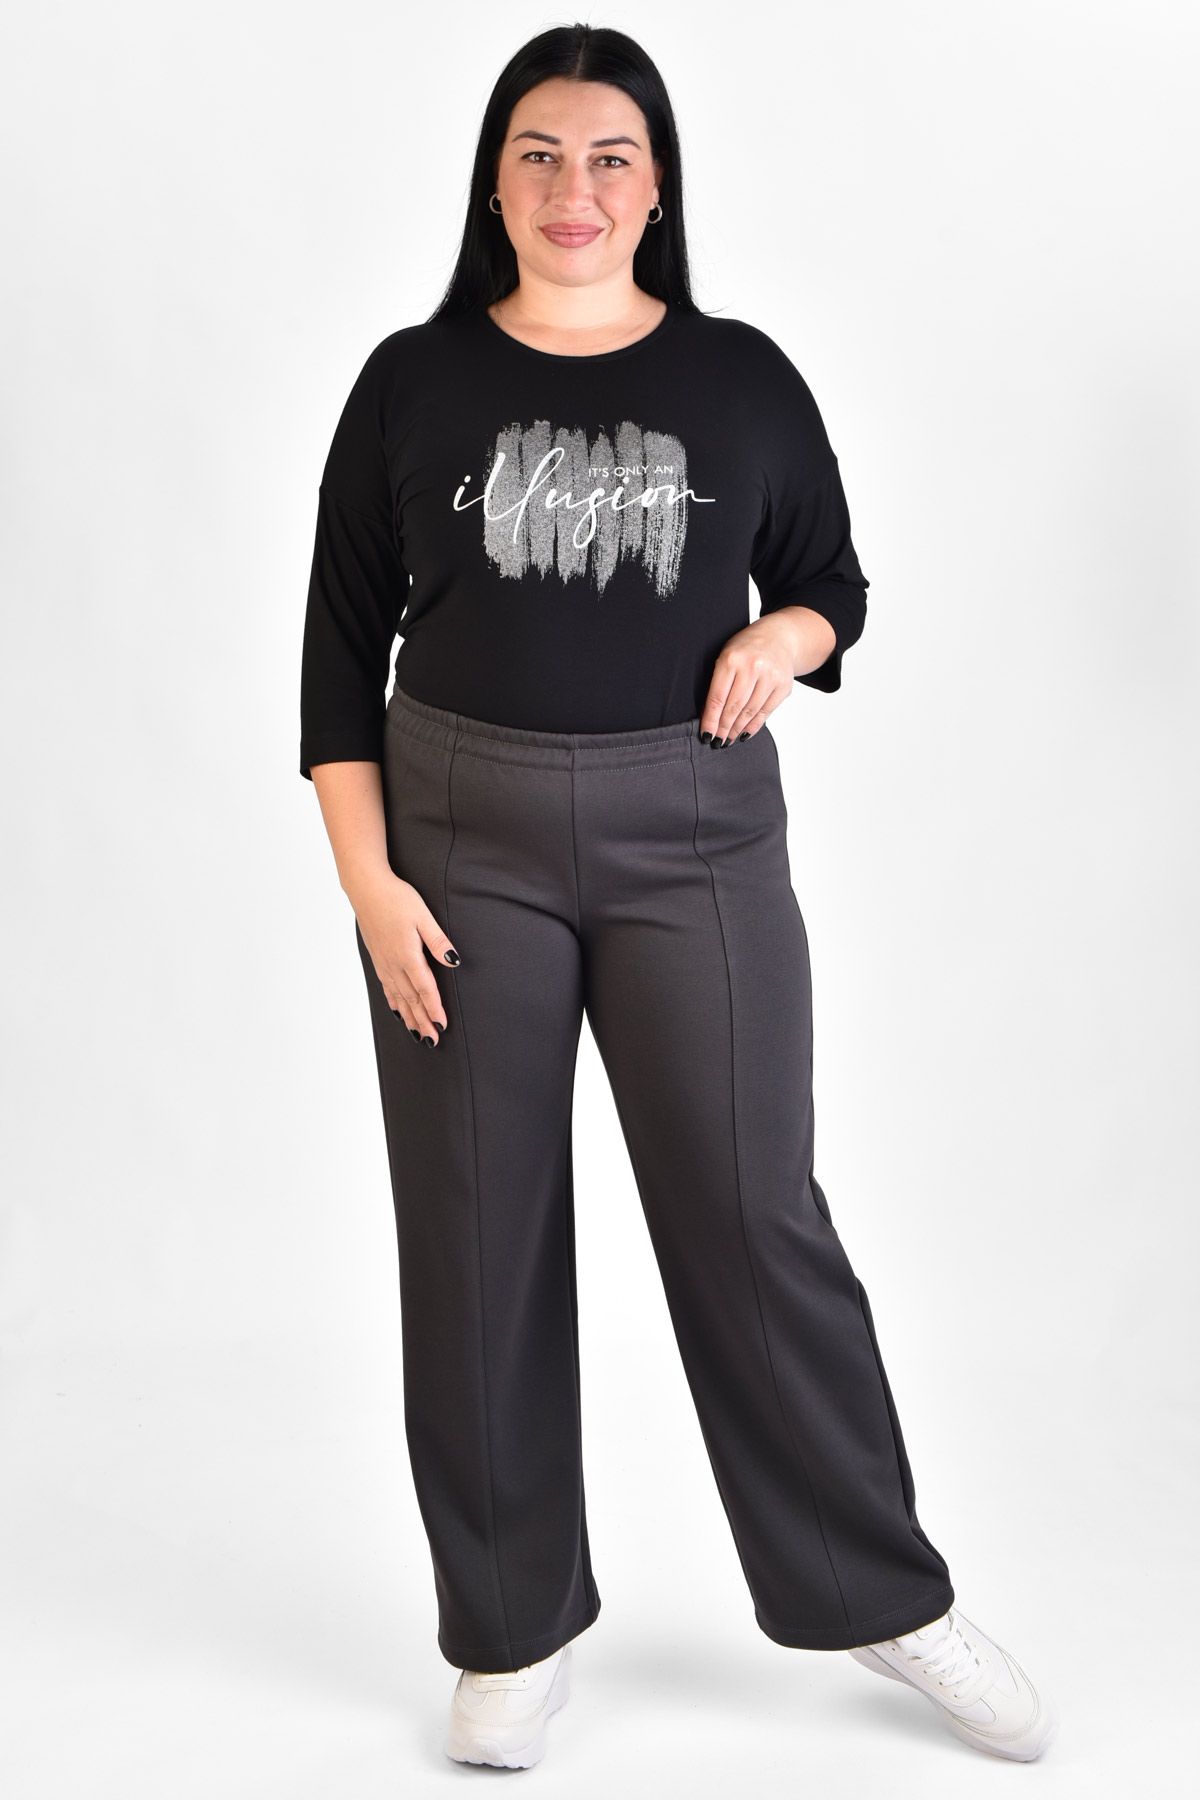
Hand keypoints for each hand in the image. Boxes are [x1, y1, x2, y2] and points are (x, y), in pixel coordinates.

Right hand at [351, 869, 460, 1046]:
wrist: (366, 888)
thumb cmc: (396, 898)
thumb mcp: (423, 916)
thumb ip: (438, 941)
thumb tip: (454, 962)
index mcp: (407, 955)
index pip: (425, 989)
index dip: (434, 1009)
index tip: (443, 1025)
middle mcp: (393, 964)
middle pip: (411, 999)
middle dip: (423, 1021)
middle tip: (433, 1040)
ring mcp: (383, 963)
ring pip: (398, 997)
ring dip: (409, 1017)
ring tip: (418, 1034)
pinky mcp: (378, 958)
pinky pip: (387, 988)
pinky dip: (394, 1003)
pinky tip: (397, 1011)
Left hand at [700, 608, 833, 744]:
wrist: (779, 636)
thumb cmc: (746, 648)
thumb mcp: (727, 655)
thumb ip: (718, 682)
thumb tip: (709, 717)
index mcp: (731, 659)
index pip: (717, 697)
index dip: (711, 720)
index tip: (705, 735)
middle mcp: (752, 667)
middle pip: (734, 707)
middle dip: (724, 728)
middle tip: (717, 742)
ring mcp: (771, 676)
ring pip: (750, 712)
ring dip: (737, 729)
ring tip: (729, 740)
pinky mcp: (784, 686)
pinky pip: (766, 711)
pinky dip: (754, 725)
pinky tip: (744, 733)